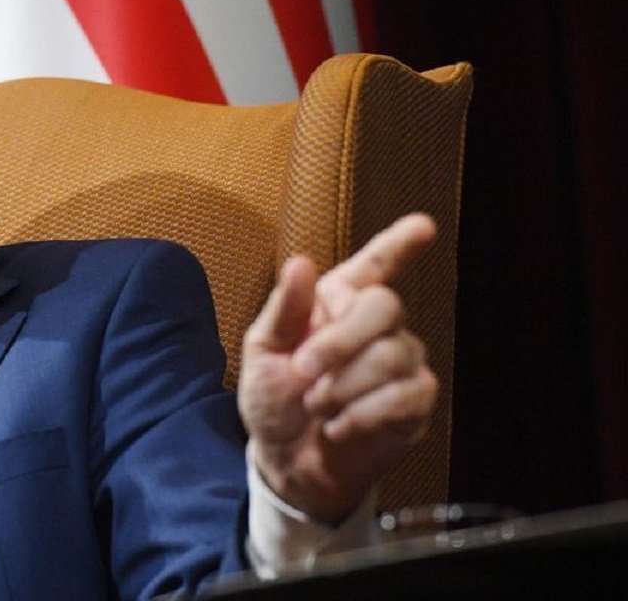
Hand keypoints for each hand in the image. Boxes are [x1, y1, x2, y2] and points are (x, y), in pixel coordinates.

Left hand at [237, 213, 439, 522]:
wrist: (285, 461)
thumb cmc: (273, 399)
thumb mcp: (262, 352)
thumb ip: (284, 309)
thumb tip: (301, 263)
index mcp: (336, 303)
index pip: (374, 266)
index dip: (399, 244)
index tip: (423, 225)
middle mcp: (375, 327)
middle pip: (386, 306)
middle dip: (340, 341)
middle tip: (304, 372)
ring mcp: (401, 364)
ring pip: (393, 355)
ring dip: (344, 386)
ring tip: (317, 406)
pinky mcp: (415, 404)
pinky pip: (405, 395)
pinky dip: (361, 414)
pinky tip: (338, 426)